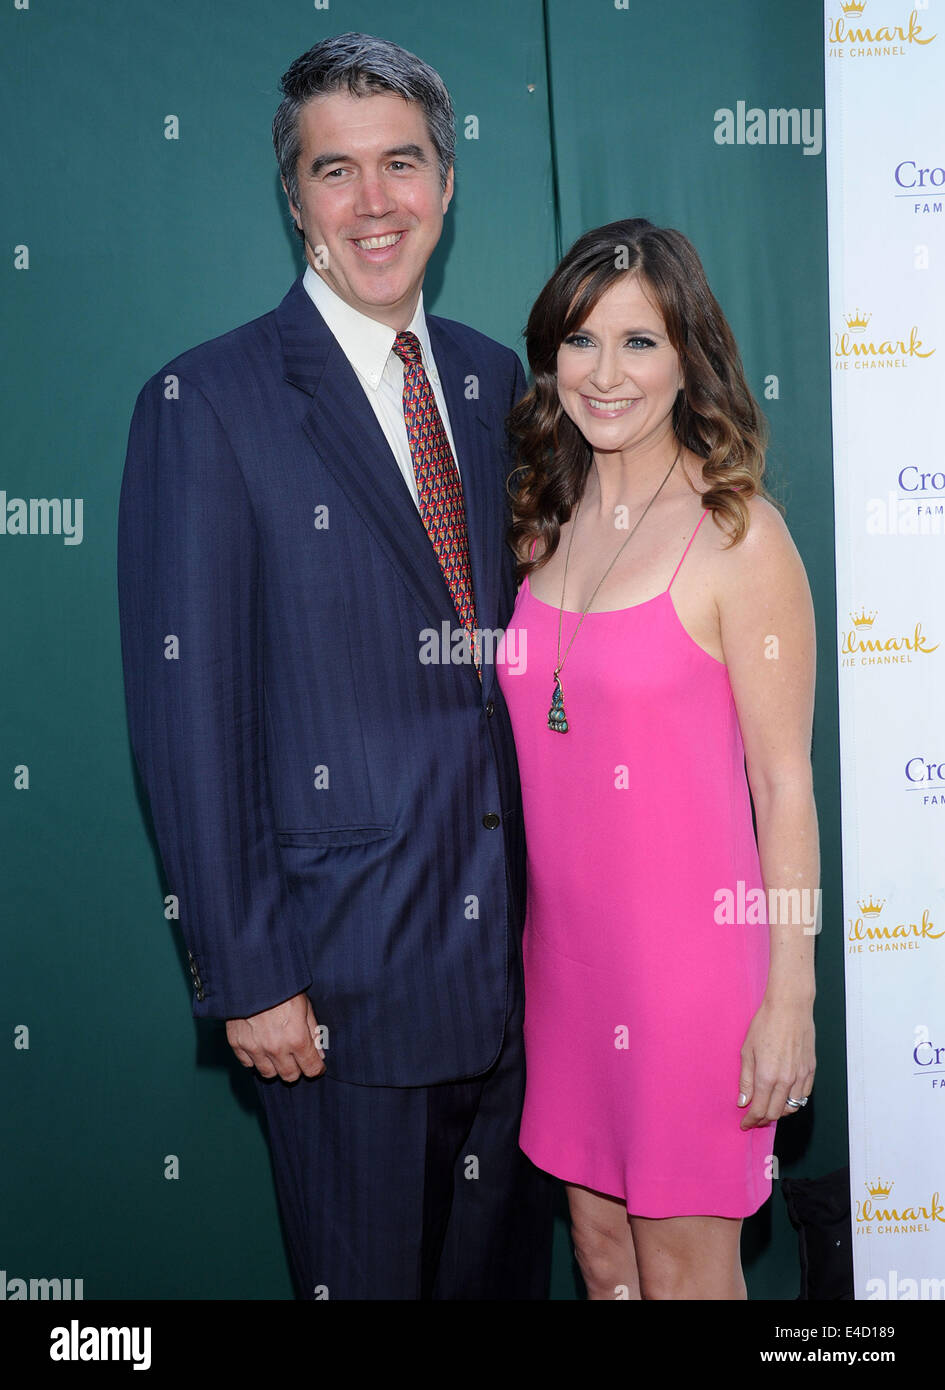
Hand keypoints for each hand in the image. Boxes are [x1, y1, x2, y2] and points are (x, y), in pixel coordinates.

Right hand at [226, 992, 325, 1081]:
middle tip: (295, 1057)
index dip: (316, 1068)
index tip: (315, 1064)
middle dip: (296, 1068)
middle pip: (290, 1076)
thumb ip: (313, 1032)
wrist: (251, 975)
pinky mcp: (237, 1044)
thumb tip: (319, 1054)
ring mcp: (255, 1048)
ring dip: (275, 1066)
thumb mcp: (305, 1006)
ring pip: (268, 1074)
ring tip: (277, 1052)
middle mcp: (276, 1048)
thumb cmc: (282, 987)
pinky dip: (255, 1059)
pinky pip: (247, 1064)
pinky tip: (260, 1047)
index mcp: (297, 1038)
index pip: (311, 1069)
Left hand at [737, 996, 814, 1128]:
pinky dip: (793, 1101)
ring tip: (769, 1108)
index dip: (751, 1121)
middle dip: (763, 1119)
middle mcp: (785, 1080)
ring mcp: (801, 1076)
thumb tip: (743, 1102)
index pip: (759, 1110)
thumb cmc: (765, 1024)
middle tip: (754, 1118)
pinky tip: (785, 1097)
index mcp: (766, 1076)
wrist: (790, 1008)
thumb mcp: (747, 1050)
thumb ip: (745, 1079)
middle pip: (775, 1113)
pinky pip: (804, 1096)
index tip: (745, 1124)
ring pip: (792, 1108)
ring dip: (779, 1112)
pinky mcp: (811, 1070)